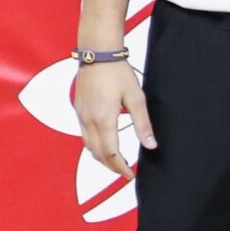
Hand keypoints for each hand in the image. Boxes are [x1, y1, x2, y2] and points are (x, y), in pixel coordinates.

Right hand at [75, 59, 154, 178]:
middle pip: (97, 154)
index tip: (130, 175)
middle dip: (111, 166)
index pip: (111, 154)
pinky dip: (94, 144)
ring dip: (101, 157)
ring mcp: (80, 116)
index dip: (120, 168)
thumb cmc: (117, 73)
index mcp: (104, 120)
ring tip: (116, 160)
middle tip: (125, 171)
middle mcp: (88, 121)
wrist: (97, 55)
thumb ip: (143, 124)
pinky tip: (104, 141)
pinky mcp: (78, 109)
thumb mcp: (136, 98)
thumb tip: (151, 145)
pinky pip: (84, 134)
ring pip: (88, 146)